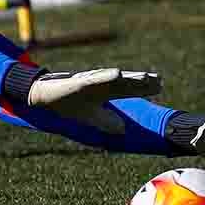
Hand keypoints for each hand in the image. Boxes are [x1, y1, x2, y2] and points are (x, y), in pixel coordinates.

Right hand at [28, 68, 160, 133]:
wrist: (44, 96)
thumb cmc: (68, 103)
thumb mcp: (90, 116)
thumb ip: (106, 121)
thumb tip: (122, 130)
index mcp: (104, 92)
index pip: (128, 89)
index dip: (143, 88)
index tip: (160, 86)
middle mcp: (100, 84)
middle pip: (125, 82)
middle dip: (141, 82)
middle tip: (159, 81)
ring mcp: (90, 81)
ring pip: (113, 78)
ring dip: (129, 78)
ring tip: (144, 77)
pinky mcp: (78, 82)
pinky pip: (93, 79)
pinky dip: (105, 76)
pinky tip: (117, 74)